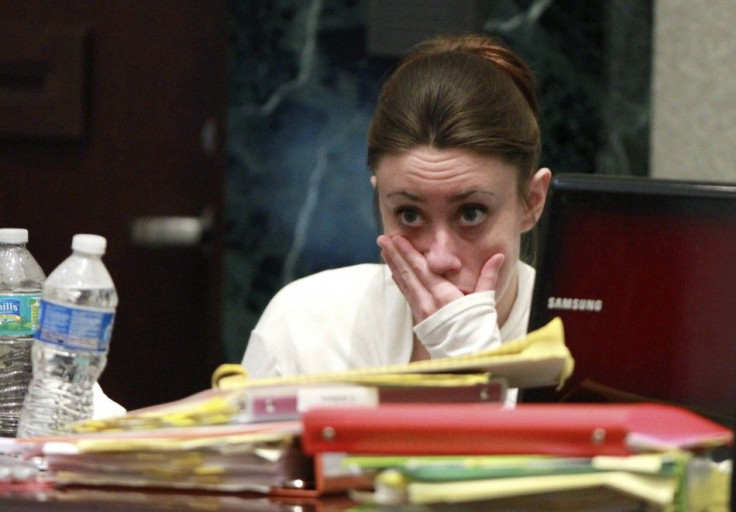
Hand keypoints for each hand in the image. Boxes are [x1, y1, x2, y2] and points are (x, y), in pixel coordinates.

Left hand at [377, 234, 504, 322]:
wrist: (468, 357)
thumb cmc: (478, 329)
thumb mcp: (484, 301)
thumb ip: (489, 277)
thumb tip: (499, 256)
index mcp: (444, 296)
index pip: (422, 269)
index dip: (408, 253)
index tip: (397, 239)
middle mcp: (428, 302)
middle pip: (408, 273)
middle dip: (394, 255)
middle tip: (382, 239)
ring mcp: (421, 311)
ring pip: (404, 283)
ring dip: (393, 265)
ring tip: (384, 250)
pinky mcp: (419, 318)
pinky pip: (407, 294)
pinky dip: (400, 281)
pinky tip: (394, 272)